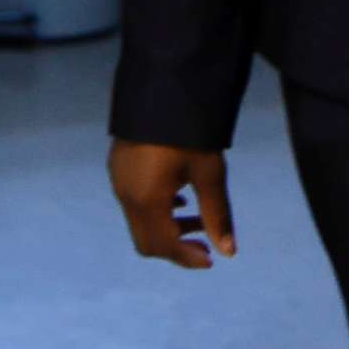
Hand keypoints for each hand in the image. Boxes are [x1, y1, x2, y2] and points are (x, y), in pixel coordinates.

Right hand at [109, 140, 234, 267]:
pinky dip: (157, 211)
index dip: (187, 258)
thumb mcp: (209, 171)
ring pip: (140, 222)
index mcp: (147, 200)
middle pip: (147, 240)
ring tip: (198, 218)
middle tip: (206, 243)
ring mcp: (118, 182)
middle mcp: (126, 196)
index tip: (211, 260)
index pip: (163, 246)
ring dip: (168, 227)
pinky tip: (179, 198)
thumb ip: (217, 213)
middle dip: (177, 247)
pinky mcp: (118, 168)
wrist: (163, 88)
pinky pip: (134, 203)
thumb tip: (229, 251)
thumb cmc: (191, 131)